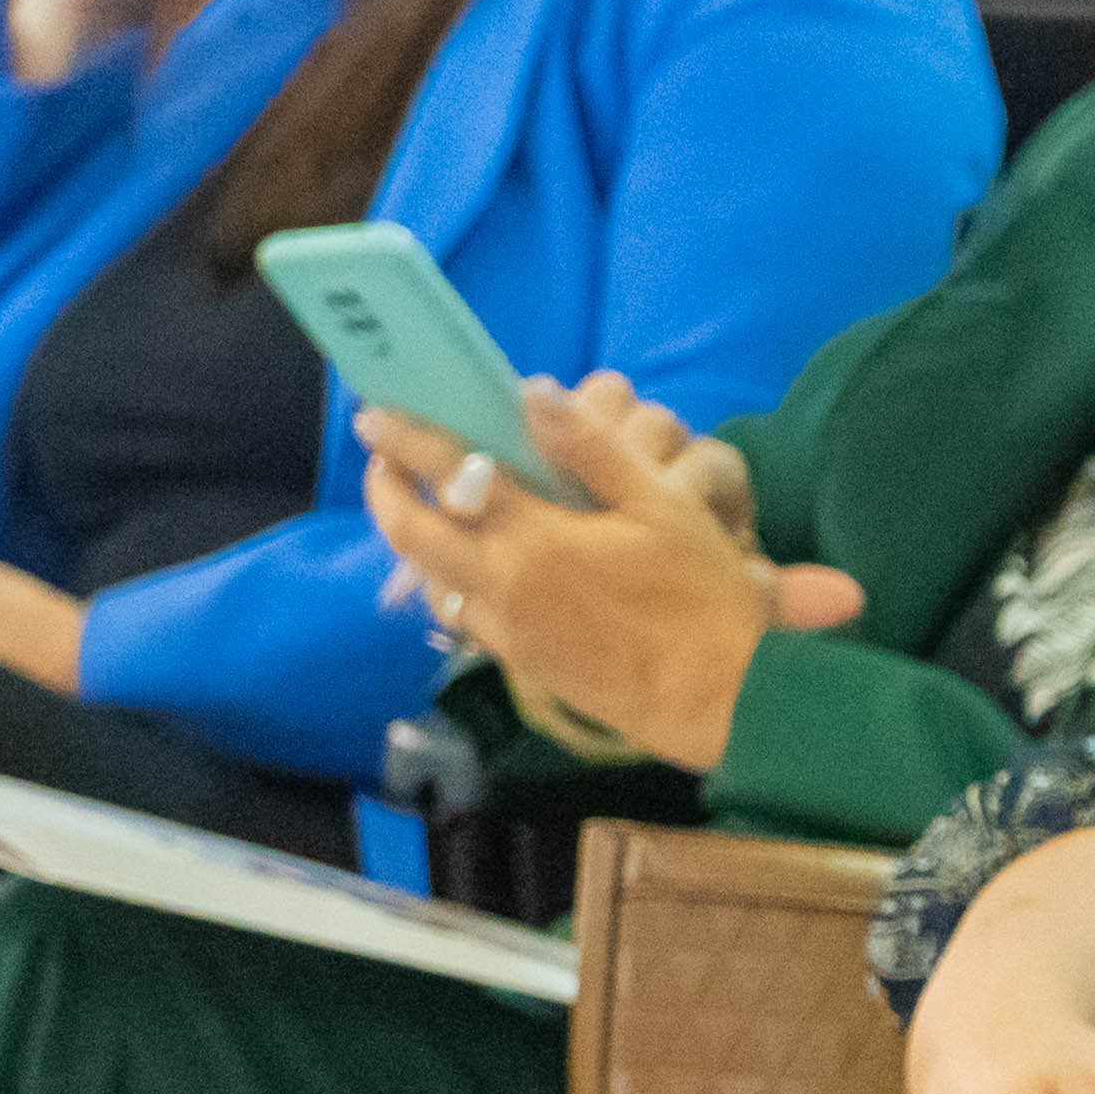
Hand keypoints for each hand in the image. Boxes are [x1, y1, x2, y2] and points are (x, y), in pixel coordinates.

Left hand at [365, 378, 862, 770]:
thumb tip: (531, 394)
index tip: (376, 416)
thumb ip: (592, 447)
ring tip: (429, 510)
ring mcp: (508, 632)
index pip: (450, 475)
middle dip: (386, 491)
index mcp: (535, 541)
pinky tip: (479, 568)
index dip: (407, 439)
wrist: (718, 699)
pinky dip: (452, 582)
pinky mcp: (523, 663)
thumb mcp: (662, 506)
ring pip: (431, 582)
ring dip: (417, 540)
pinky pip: (465, 616)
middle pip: (411, 535)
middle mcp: (503, 588)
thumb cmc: (701, 597)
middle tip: (383, 460)